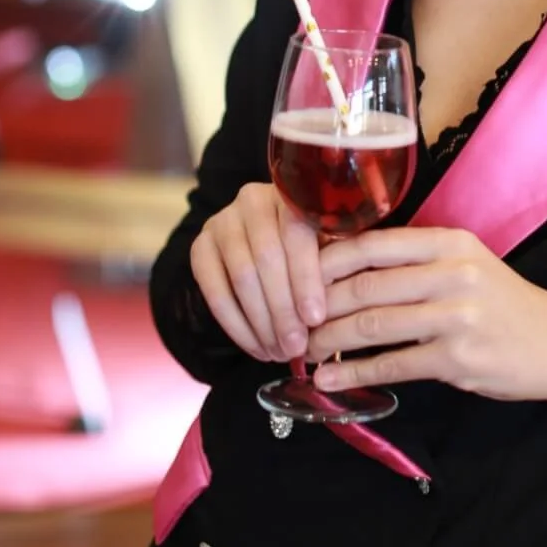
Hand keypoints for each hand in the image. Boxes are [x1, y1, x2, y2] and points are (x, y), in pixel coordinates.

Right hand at [189, 182, 324, 362]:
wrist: (265, 245)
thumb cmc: (313, 249)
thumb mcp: (330, 246)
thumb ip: (337, 263)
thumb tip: (346, 303)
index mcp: (291, 193)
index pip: (296, 233)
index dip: (305, 278)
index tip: (316, 318)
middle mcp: (252, 200)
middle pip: (266, 258)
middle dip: (283, 310)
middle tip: (296, 347)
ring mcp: (222, 222)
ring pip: (241, 277)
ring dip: (262, 323)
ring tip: (279, 353)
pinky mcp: (200, 247)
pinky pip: (215, 292)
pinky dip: (237, 327)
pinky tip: (257, 348)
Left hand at [307, 227, 546, 408]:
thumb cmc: (502, 302)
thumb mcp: (465, 264)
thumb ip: (415, 262)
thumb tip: (344, 267)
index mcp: (448, 241)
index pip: (372, 244)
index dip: (325, 261)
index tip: (293, 277)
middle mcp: (451, 271)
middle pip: (365, 286)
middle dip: (317, 306)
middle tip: (288, 322)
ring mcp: (455, 315)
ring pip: (372, 326)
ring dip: (328, 341)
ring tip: (300, 352)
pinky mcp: (456, 358)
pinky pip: (392, 364)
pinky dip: (354, 373)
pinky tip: (329, 379)